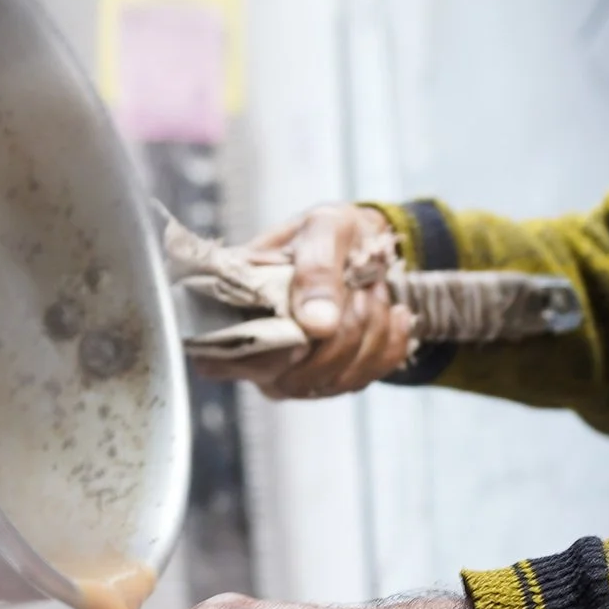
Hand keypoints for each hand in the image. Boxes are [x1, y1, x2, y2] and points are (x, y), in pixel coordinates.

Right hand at [243, 202, 413, 398]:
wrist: (367, 242)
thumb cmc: (330, 231)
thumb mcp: (325, 227)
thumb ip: (317, 269)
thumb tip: (316, 325)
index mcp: (232, 305)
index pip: (218, 360)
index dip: (270, 352)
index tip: (310, 322)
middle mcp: (255, 348)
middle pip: (293, 377)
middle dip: (342, 328)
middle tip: (355, 284)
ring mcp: (291, 371)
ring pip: (334, 381)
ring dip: (369, 330)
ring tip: (370, 290)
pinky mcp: (329, 379)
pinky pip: (364, 379)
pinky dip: (388, 342)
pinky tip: (390, 313)